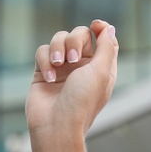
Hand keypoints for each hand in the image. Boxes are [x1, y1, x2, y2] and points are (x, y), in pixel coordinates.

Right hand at [25, 19, 118, 139]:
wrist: (56, 126)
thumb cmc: (82, 101)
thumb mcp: (102, 72)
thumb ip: (107, 47)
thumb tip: (108, 27)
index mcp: (100, 67)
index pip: (103, 39)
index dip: (100, 29)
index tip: (95, 26)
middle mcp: (81, 66)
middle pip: (79, 34)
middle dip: (75, 40)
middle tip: (72, 60)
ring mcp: (61, 69)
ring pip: (58, 39)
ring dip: (58, 48)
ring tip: (58, 65)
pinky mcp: (42, 72)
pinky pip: (42, 52)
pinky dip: (45, 61)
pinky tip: (49, 78)